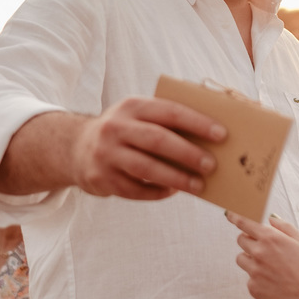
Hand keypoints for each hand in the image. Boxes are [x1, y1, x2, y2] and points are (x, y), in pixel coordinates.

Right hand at [71, 96, 223, 199]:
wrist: (76, 148)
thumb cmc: (124, 131)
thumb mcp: (137, 115)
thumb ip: (166, 120)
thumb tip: (210, 136)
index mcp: (131, 106)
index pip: (170, 111)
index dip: (197, 123)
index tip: (222, 134)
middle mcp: (115, 127)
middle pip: (158, 140)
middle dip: (188, 153)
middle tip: (212, 165)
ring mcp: (106, 154)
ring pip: (147, 168)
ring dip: (177, 178)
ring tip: (199, 186)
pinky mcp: (102, 178)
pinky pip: (136, 190)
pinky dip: (158, 192)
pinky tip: (173, 191)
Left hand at [227, 211, 298, 298]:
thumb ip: (284, 228)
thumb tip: (271, 218)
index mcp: (270, 239)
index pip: (245, 223)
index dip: (235, 217)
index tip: (229, 214)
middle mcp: (259, 253)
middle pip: (241, 240)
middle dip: (249, 240)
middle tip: (265, 249)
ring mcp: (254, 272)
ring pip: (242, 259)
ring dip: (251, 260)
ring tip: (271, 268)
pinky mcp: (253, 289)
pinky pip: (249, 279)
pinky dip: (258, 279)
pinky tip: (275, 284)